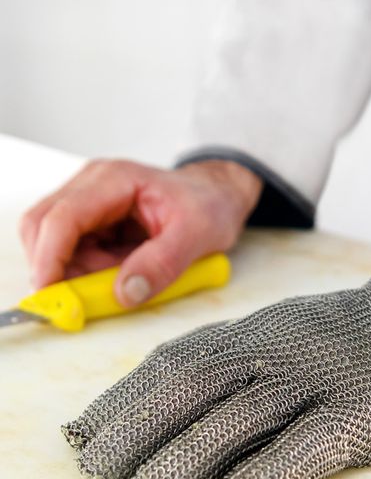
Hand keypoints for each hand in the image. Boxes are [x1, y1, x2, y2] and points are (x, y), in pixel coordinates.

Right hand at [19, 159, 261, 305]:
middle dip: (57, 269)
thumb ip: (162, 264)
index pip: (63, 217)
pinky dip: (90, 273)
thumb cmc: (210, 205)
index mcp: (115, 180)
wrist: (219, 196)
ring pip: (56, 245)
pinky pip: (75, 254)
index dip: (50, 259)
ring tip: (123, 278)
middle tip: (86, 298)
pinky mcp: (94, 223)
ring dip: (79, 273)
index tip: (51, 294)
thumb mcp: (197, 235)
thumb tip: (125, 293)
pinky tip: (121, 273)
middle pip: (43, 228)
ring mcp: (90, 204)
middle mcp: (93, 186)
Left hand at [62, 275, 370, 478]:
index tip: (82, 433)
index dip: (123, 397)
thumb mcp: (285, 331)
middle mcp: (279, 349)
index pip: (175, 360)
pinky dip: (269, 473)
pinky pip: (310, 444)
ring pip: (242, 416)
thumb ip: (230, 356)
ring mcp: (321, 378)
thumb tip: (160, 391)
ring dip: (188, 455)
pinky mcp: (362, 411)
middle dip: (137, 425)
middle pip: (194, 385)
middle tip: (97, 469)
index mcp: (257, 330)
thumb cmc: (352, 338)